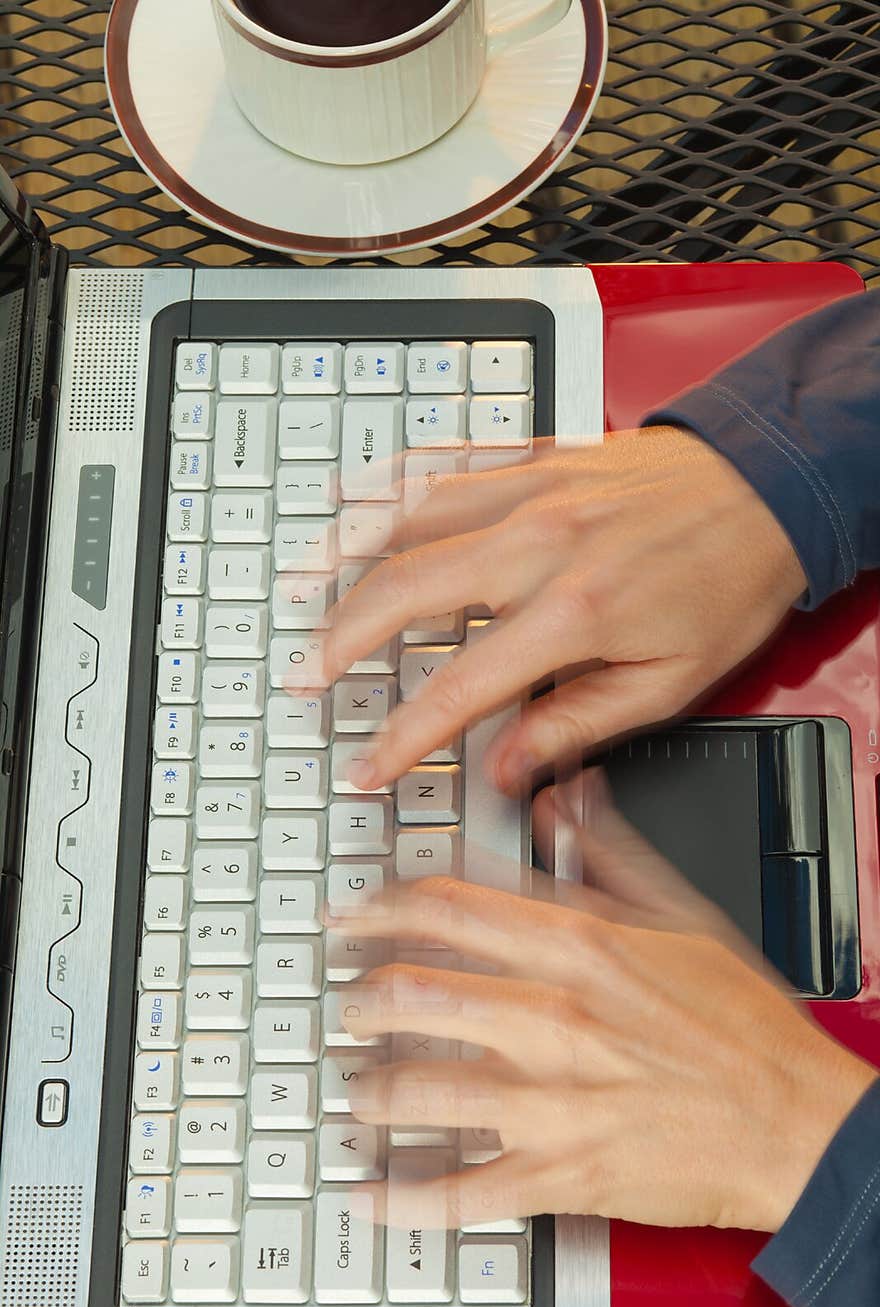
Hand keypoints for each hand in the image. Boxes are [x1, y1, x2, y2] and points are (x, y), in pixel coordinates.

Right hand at [318, 426, 805, 791]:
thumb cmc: (727, 581)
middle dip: (341, 642)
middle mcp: (536, 545)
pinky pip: (442, 464)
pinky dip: (388, 483)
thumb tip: (507, 765)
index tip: (367, 766)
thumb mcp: (671, 681)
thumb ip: (577, 724)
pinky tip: (352, 499)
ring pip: (405, 521)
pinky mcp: (533, 461)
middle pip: (403, 593)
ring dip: (343, 558)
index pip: (459, 687)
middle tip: (305, 678)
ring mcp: (528, 494)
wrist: (767, 488)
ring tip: (298, 592)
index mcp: (572, 611)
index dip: (403, 736)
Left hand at [335, 772, 874, 1232]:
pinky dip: (400, 1195)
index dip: (381, 905)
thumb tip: (565, 796)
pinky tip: (366, 1190)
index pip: (448, 907)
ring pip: (417, 1087)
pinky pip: (459, 1192)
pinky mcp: (561, 1174)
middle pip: (413, 991)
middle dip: (358, 994)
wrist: (799, 1124)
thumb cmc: (745, 1027)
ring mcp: (551, 1099)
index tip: (352, 913)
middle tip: (343, 999)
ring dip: (366, 1086)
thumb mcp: (684, 917)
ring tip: (352, 1083)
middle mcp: (553, 1018)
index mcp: (579, 948)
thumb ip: (610, 854)